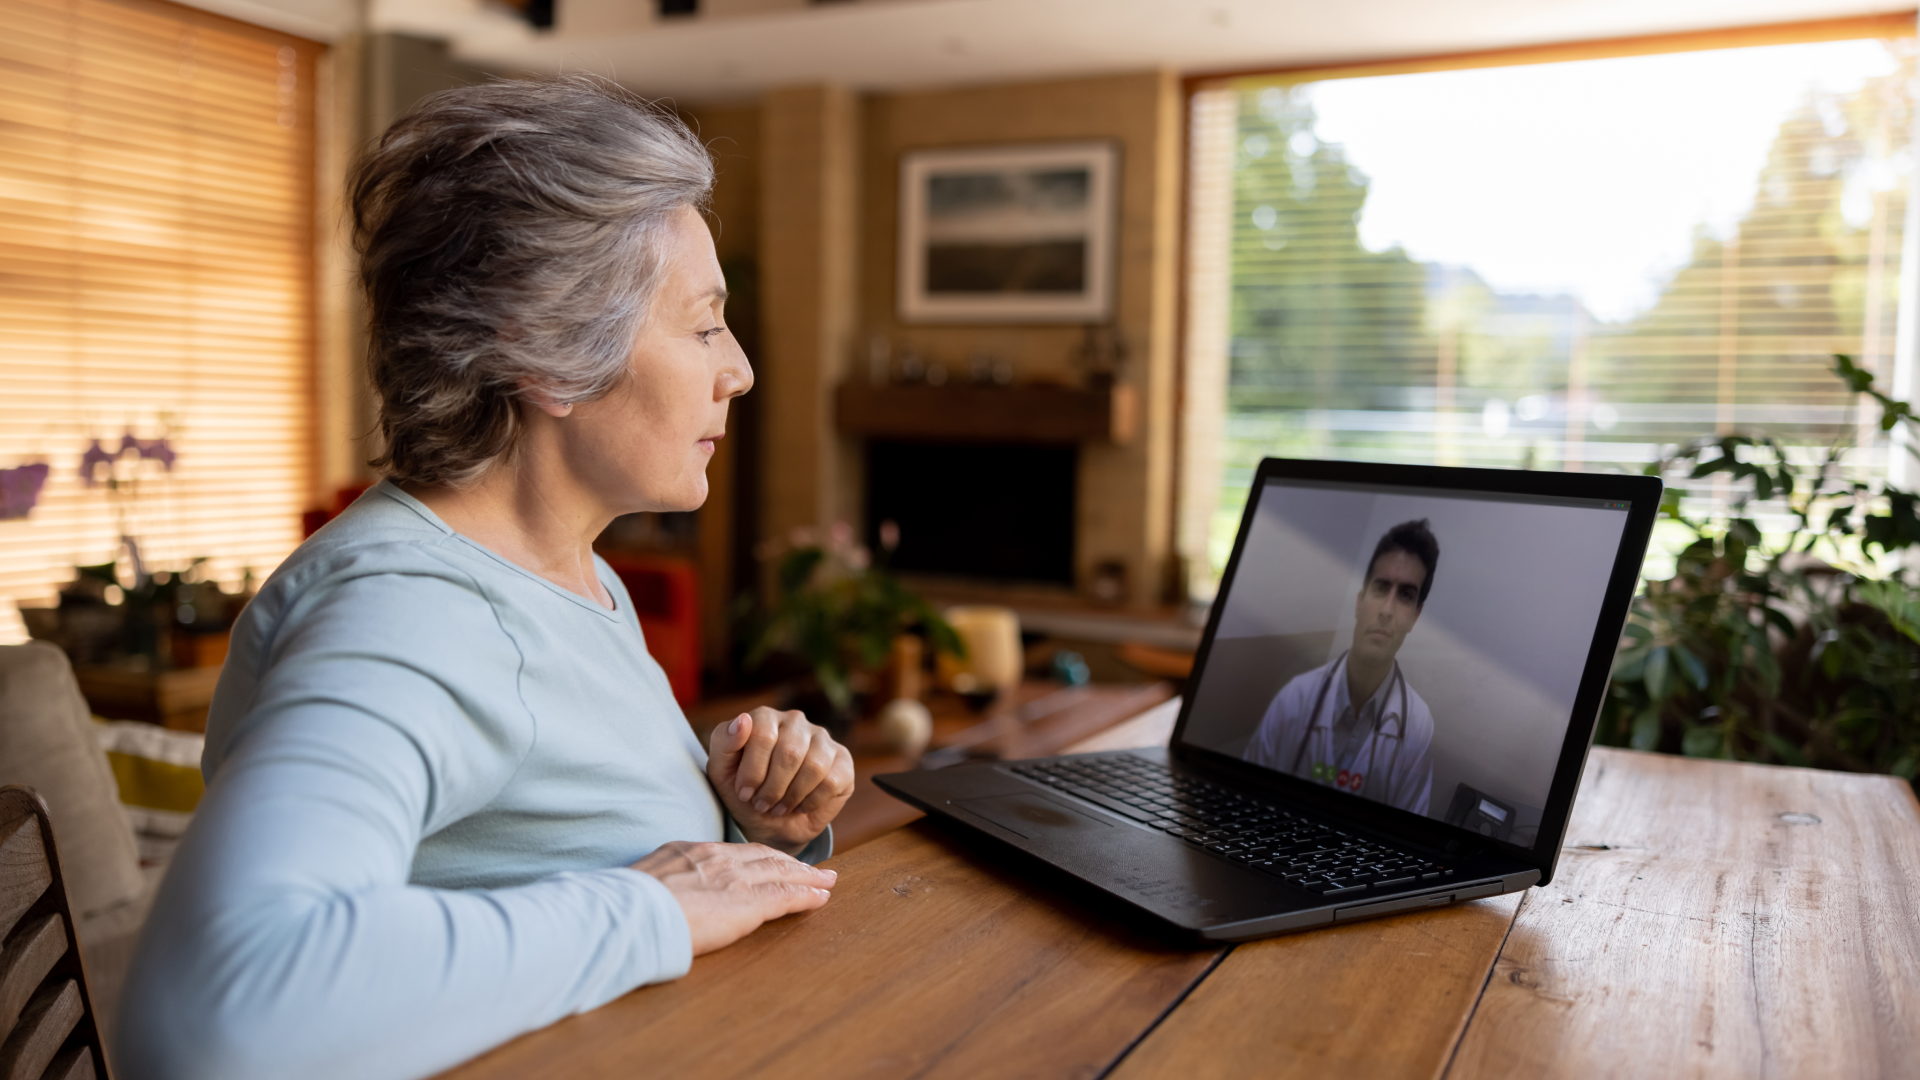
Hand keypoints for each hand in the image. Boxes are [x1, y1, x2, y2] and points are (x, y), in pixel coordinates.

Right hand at [630, 841, 834, 954]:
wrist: (631, 912)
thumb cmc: (626, 905)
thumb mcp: (642, 881)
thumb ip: (661, 881)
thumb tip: (657, 892)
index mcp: (691, 851)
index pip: (735, 851)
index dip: (759, 857)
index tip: (773, 861)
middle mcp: (718, 858)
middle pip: (765, 856)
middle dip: (791, 862)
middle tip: (812, 867)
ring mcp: (734, 878)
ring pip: (781, 872)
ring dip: (807, 877)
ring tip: (826, 880)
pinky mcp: (747, 902)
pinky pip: (786, 896)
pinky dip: (806, 896)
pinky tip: (820, 897)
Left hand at [707, 708, 852, 854]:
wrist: (767, 822)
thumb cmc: (744, 791)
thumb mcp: (721, 771)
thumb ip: (724, 741)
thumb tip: (743, 720)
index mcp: (765, 717)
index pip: (762, 734)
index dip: (752, 770)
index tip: (744, 792)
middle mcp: (796, 721)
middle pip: (790, 752)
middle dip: (772, 787)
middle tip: (762, 804)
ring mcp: (822, 739)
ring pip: (814, 766)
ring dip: (792, 795)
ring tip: (779, 807)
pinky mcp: (843, 761)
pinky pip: (831, 781)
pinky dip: (811, 801)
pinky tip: (800, 806)